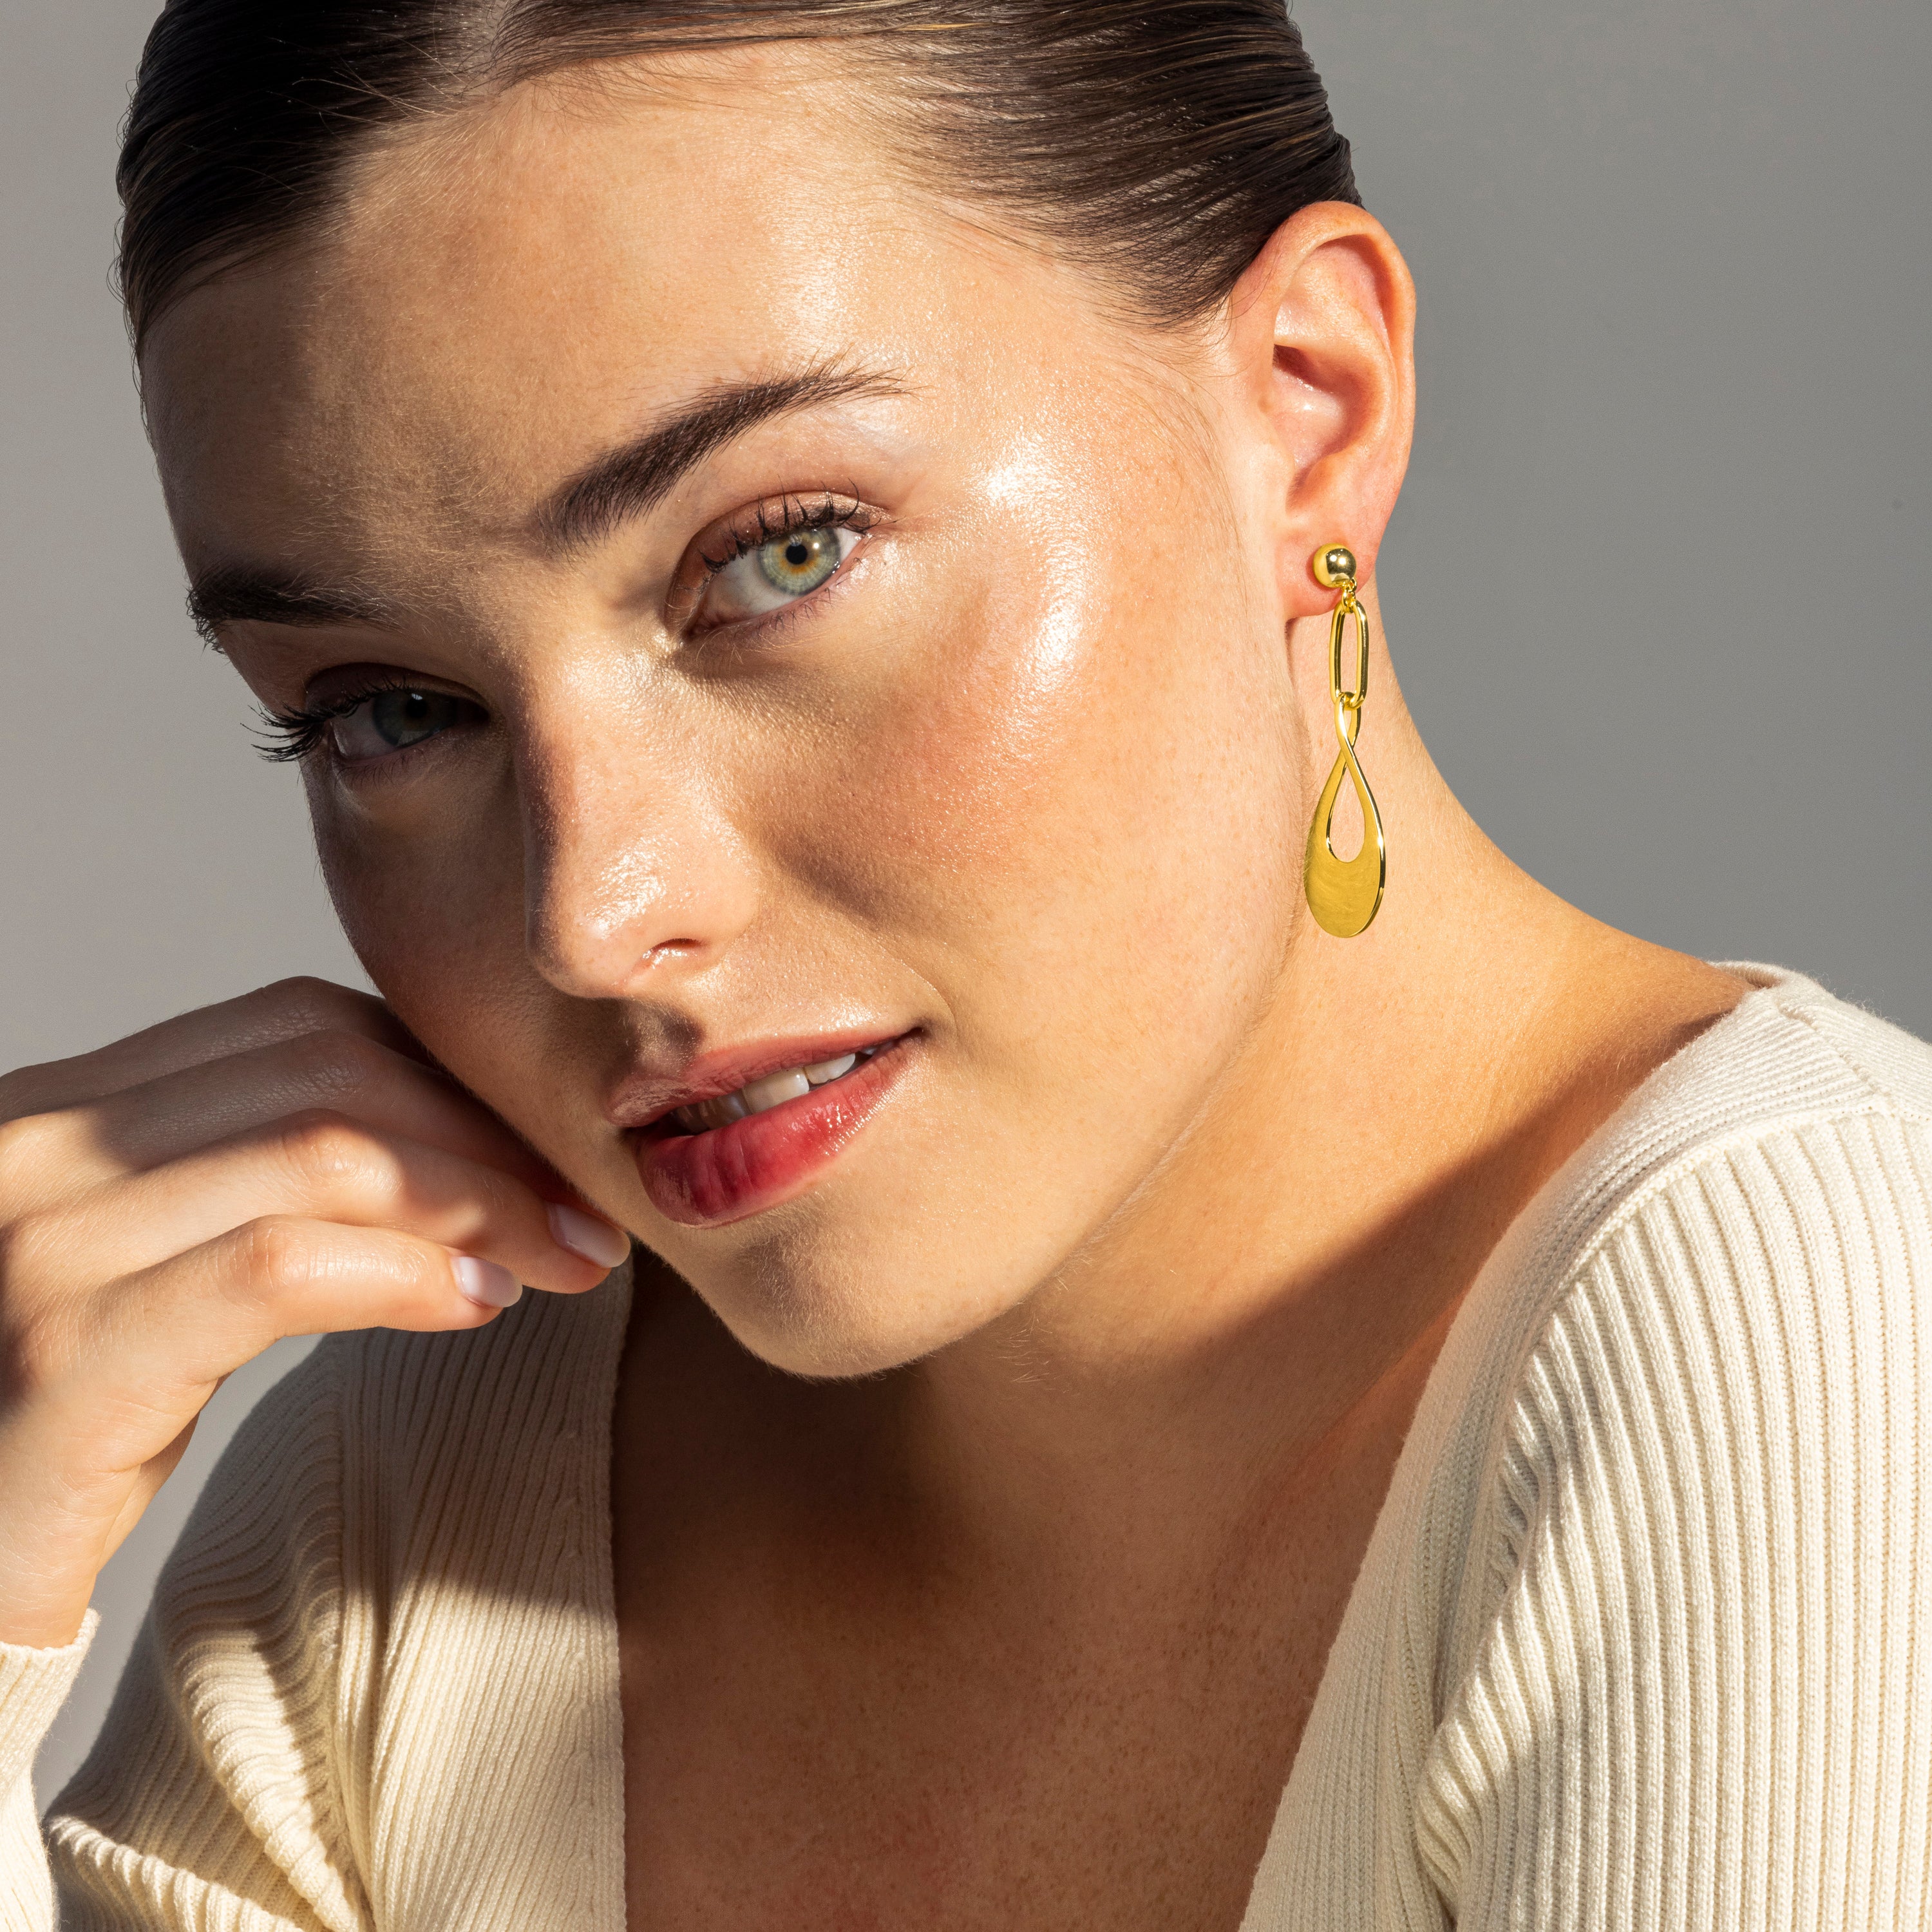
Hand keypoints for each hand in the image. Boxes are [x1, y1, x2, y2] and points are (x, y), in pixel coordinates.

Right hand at [0, 978, 627, 1647]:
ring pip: (323, 1156)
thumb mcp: (168, 1268)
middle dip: (489, 1137)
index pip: (306, 1027)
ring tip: (565, 1257)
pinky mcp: (65, 1355)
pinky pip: (279, 1270)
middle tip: (588, 1213)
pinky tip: (481, 1304)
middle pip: (331, 1076)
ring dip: (483, 1202)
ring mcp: (41, 1241)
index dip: (453, 1077)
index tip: (548, 1146)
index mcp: (67, 1106)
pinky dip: (406, 1274)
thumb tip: (475, 1143)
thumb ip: (270, 1185)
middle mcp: (37, 1143)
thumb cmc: (72, 1425)